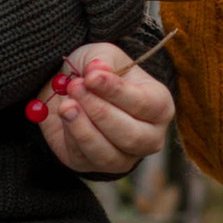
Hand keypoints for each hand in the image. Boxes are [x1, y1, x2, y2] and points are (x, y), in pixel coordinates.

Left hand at [37, 43, 172, 175]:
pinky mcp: (96, 167)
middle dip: (99, 111)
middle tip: (75, 87)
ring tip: (66, 105)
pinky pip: (84, 158)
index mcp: (159, 105)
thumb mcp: (101, 55)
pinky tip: (63, 115)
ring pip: (107, 154)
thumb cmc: (97, 73)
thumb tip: (97, 70)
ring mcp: (125, 157)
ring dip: (83, 128)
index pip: (145, 104)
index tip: (91, 76)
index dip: (116, 91)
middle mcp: (149, 136)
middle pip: (132, 136)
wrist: (72, 90)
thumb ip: (101, 61)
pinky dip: (70, 135)